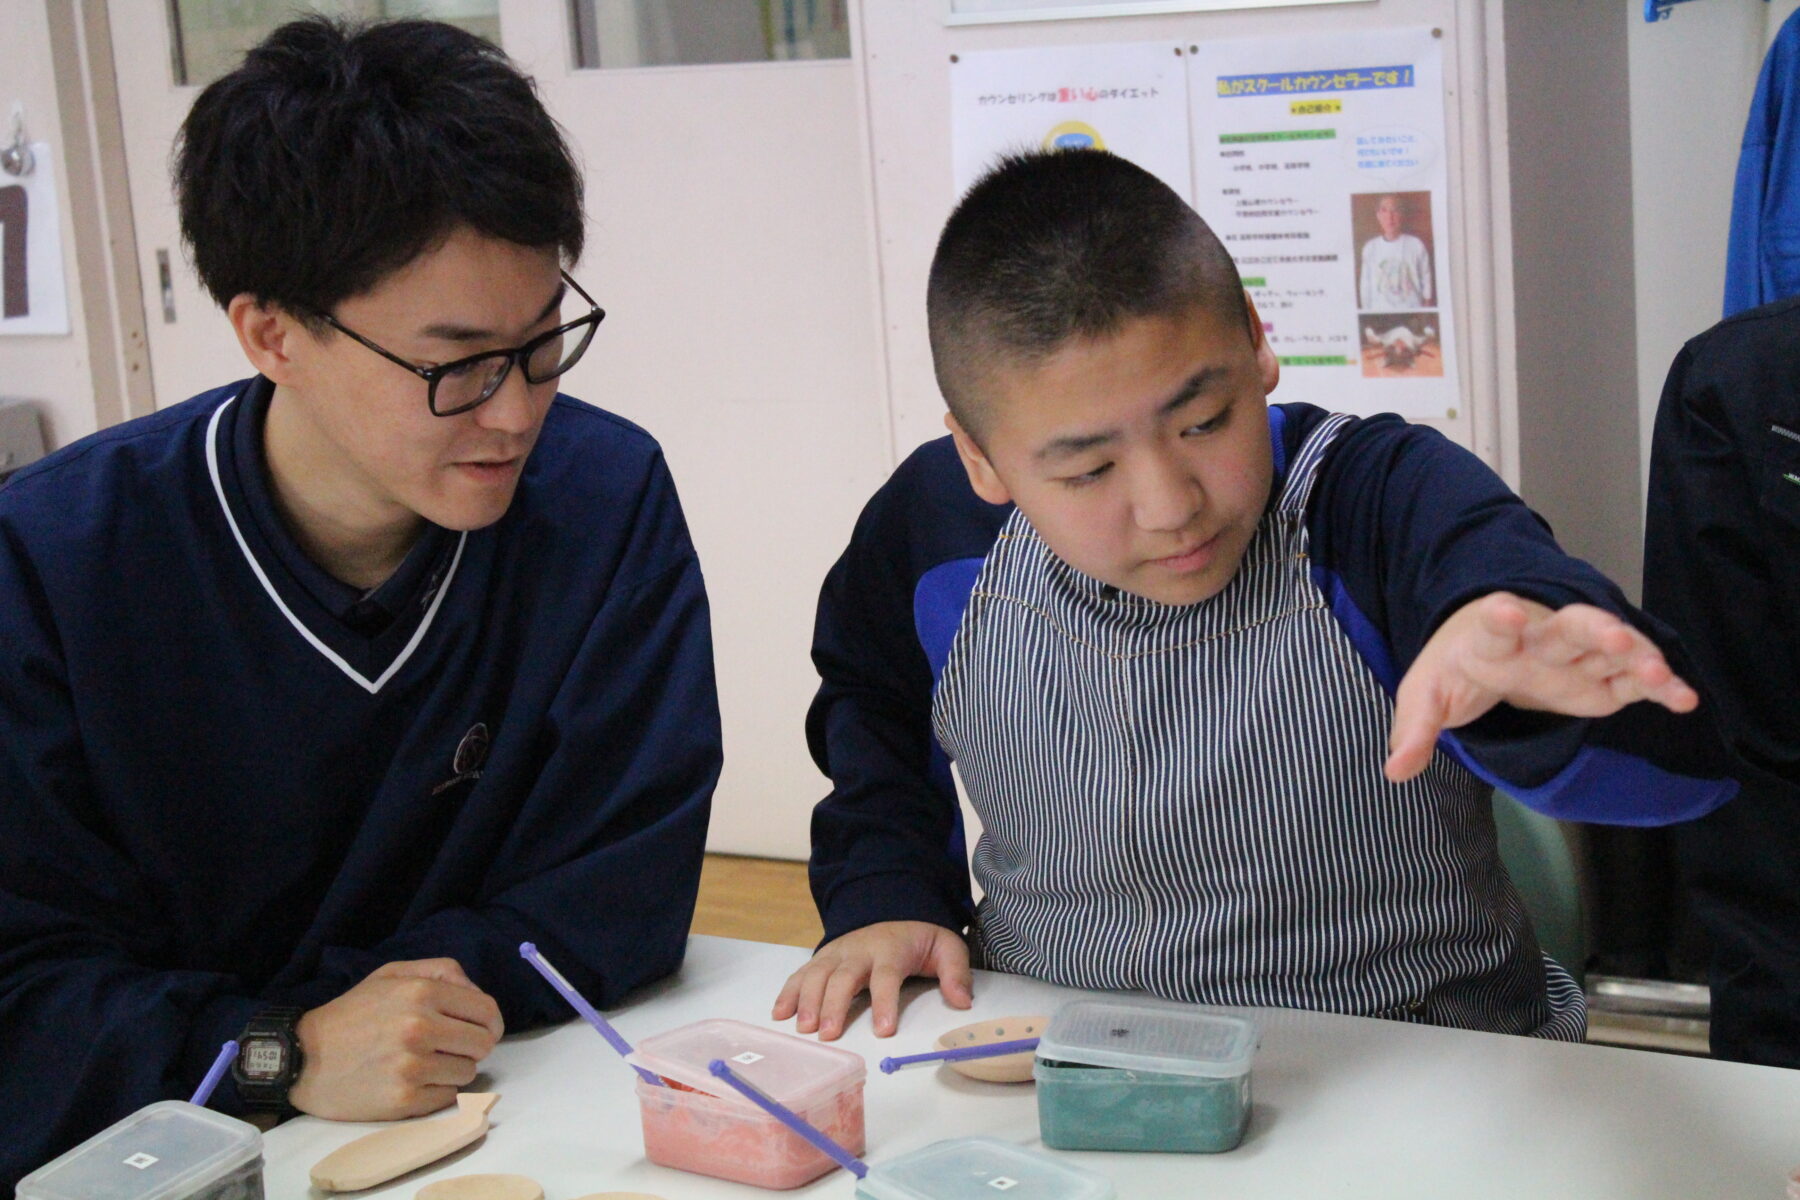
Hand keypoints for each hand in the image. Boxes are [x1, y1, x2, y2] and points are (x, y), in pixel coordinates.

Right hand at [288, 958, 503, 1120]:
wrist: (302, 1058)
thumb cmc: (352, 1014)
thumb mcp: (392, 974)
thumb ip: (441, 971)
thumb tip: (478, 994)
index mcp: (421, 993)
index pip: (487, 1011)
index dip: (490, 1023)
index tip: (482, 1030)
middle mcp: (420, 1028)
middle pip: (483, 1044)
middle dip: (473, 1046)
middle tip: (451, 1047)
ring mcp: (412, 1067)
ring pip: (469, 1072)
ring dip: (453, 1069)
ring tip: (424, 1062)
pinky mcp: (404, 1101)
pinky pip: (448, 1097)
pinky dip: (436, 1090)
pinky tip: (412, 1081)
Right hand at [771, 921, 971, 1040]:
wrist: (891, 907)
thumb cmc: (919, 937)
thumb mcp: (946, 946)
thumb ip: (956, 972)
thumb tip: (963, 1001)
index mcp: (891, 950)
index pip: (886, 976)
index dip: (884, 1003)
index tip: (883, 1031)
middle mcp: (859, 950)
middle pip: (842, 977)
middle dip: (833, 1005)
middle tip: (827, 1035)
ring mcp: (837, 953)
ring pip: (817, 974)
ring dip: (807, 1000)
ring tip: (803, 1028)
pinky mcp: (822, 958)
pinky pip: (802, 973)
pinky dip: (788, 991)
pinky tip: (780, 1013)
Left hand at [1385, 593, 1698, 782]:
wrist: (1487, 642)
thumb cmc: (1459, 666)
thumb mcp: (1427, 695)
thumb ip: (1413, 731)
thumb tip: (1395, 771)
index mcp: (1492, 640)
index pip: (1494, 627)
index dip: (1499, 619)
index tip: (1501, 609)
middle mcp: (1541, 640)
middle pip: (1569, 628)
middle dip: (1591, 629)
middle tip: (1610, 634)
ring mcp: (1577, 657)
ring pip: (1612, 648)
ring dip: (1635, 655)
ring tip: (1657, 671)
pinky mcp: (1601, 679)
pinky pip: (1635, 680)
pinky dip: (1660, 687)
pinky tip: (1684, 699)